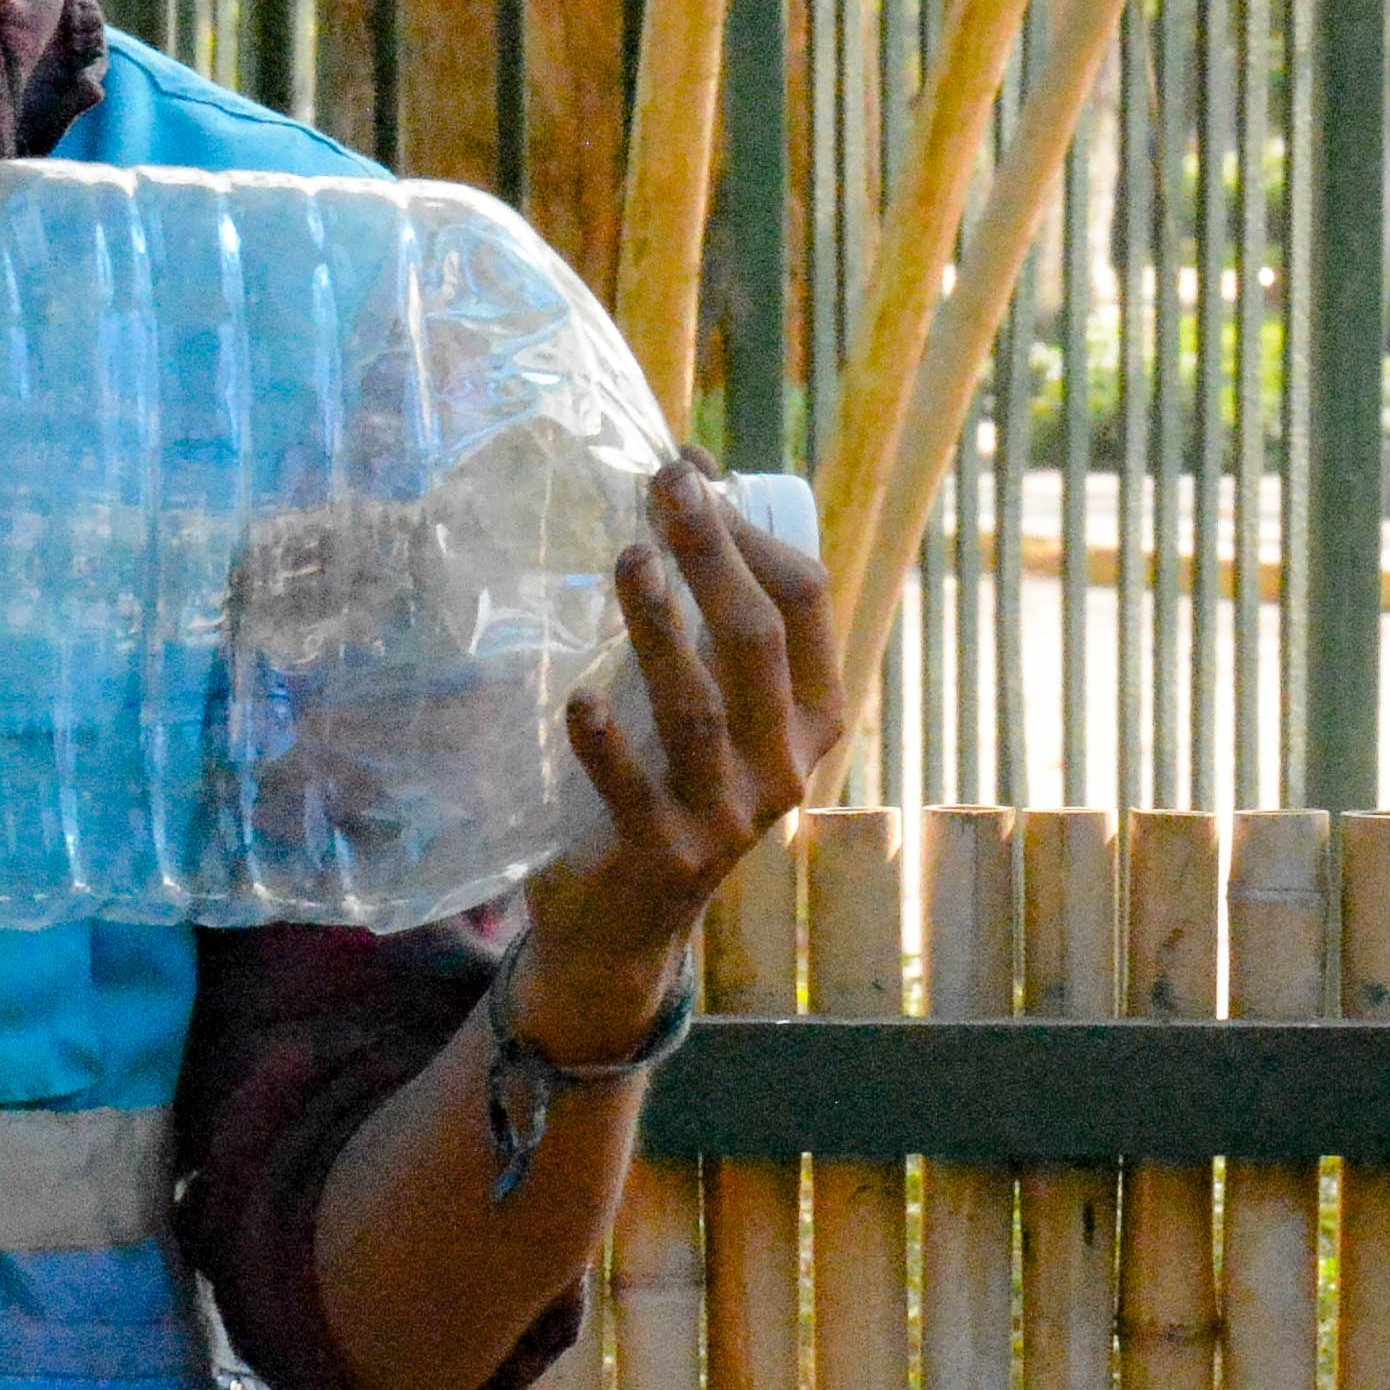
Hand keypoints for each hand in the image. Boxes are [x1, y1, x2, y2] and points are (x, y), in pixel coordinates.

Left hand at [515, 455, 845, 1054]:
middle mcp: (786, 762)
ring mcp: (728, 815)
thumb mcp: (706, 693)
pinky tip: (576, 700)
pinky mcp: (663, 855)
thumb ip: (705, 605)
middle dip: (711, 555)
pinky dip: (605, 744)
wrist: (625, 920)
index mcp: (813, 711)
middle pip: (755, 641)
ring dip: (659, 629)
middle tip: (662, 488)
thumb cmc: (666, 775)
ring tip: (626, 560)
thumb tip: (690, 470)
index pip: (805, 602)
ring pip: (698, 708)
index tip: (689, 472)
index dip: (750, 530)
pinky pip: (633, 790)